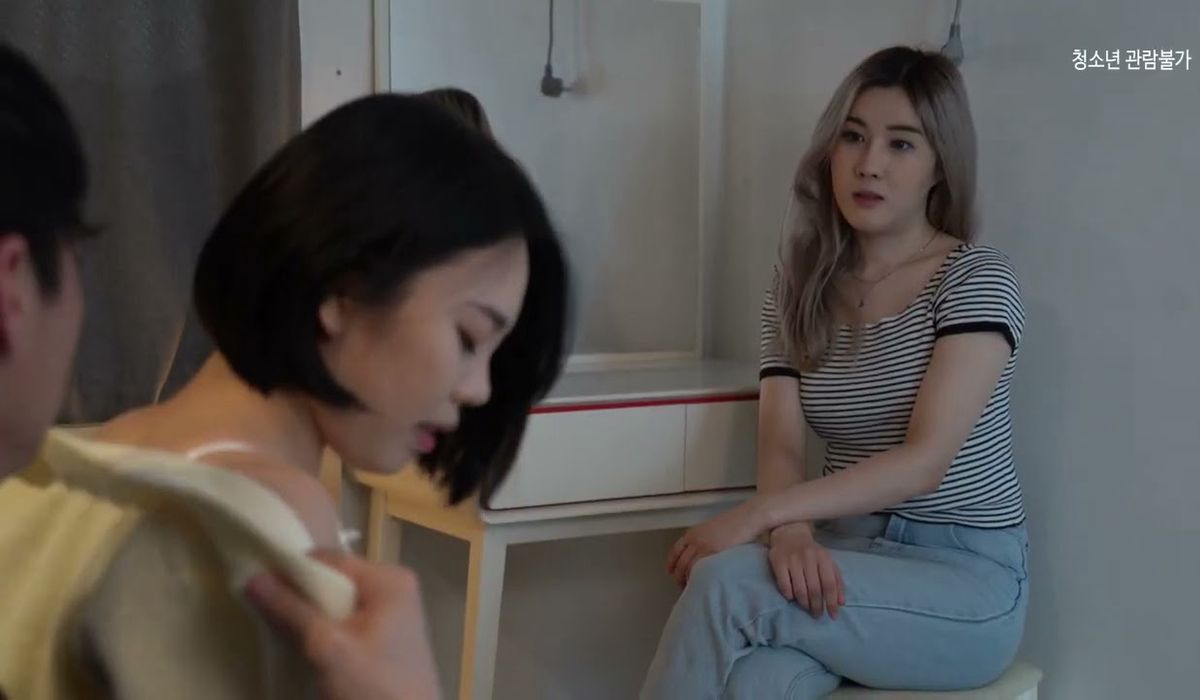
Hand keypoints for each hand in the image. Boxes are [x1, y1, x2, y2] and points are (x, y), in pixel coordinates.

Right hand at [245, 551, 441, 699]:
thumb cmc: (373, 688)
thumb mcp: (327, 648)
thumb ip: (291, 610)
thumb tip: (252, 577)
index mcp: (389, 579)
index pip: (330, 559)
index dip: (292, 570)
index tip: (257, 586)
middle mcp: (396, 586)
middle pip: (335, 579)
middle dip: (301, 594)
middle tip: (266, 611)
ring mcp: (395, 611)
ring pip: (340, 601)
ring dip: (312, 614)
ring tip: (283, 629)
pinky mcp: (389, 635)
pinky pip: (350, 619)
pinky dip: (327, 628)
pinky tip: (308, 645)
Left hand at [666, 499, 765, 586]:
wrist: (747, 517)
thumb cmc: (735, 524)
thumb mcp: (713, 530)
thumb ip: (704, 540)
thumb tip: (702, 554)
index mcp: (693, 533)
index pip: (675, 551)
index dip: (671, 564)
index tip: (671, 573)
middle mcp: (694, 539)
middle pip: (680, 563)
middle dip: (678, 577)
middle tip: (682, 587)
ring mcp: (703, 546)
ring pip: (687, 568)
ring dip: (687, 580)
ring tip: (692, 591)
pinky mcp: (713, 552)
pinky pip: (699, 569)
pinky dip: (697, 578)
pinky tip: (701, 586)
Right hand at [767, 522, 843, 618]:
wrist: (790, 533)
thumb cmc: (812, 552)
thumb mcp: (828, 562)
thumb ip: (837, 581)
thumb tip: (842, 603)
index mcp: (823, 557)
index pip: (829, 584)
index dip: (832, 602)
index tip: (833, 616)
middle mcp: (808, 557)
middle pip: (815, 589)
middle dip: (817, 606)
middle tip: (817, 614)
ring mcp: (792, 559)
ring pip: (800, 590)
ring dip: (804, 603)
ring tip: (806, 607)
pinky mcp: (778, 562)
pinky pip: (784, 586)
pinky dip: (789, 595)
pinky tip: (792, 597)